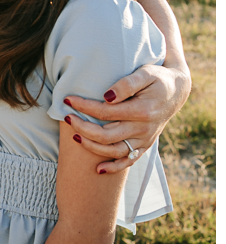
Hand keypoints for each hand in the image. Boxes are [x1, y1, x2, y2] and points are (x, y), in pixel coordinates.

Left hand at [64, 61, 190, 173]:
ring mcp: (144, 139)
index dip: (84, 107)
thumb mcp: (145, 73)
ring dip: (92, 147)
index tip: (68, 99)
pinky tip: (98, 169)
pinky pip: (129, 161)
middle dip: (82, 127)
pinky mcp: (145, 145)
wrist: (177, 91)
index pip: (106, 112)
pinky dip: (114, 167)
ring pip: (114, 151)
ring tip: (74, 136)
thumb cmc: (158, 79)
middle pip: (106, 135)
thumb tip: (107, 96)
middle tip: (66, 117)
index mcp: (142, 111)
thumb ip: (127, 84)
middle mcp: (144, 129)